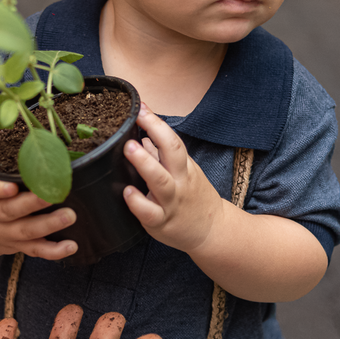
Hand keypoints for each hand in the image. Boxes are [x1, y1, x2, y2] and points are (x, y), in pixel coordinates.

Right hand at [0, 171, 78, 259]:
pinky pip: (36, 251)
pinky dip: (54, 251)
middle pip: (10, 211)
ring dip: (48, 225)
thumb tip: (39, 137)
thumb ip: (7, 166)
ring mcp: (5, 233)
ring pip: (25, 231)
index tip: (11, 187)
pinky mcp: (18, 247)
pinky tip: (71, 246)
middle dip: (32, 203)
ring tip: (69, 216)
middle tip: (53, 195)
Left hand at [122, 101, 224, 252]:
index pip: (172, 140)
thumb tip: (142, 135)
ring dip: (144, 163)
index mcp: (184, 167)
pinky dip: (138, 202)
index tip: (141, 107)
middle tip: (136, 119)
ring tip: (129, 149)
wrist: (212, 231)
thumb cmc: (193, 198)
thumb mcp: (183, 173)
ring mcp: (172, 202)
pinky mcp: (162, 223)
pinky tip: (127, 193)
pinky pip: (150, 213)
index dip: (156, 122)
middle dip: (155, 132)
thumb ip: (160, 155)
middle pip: (172, 153)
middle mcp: (180, 181)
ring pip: (160, 181)